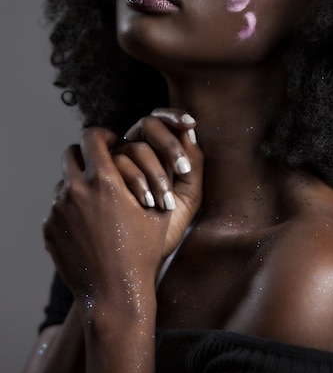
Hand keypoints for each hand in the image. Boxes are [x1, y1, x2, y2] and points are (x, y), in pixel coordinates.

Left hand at [43, 110, 202, 313]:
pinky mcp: (49, 229)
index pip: (93, 136)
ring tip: (97, 196)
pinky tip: (88, 224)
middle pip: (71, 152)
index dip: (103, 135)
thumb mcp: (157, 209)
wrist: (116, 294)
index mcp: (104, 180)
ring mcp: (58, 210)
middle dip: (86, 154)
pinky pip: (56, 207)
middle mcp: (76, 190)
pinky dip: (70, 208)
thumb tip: (150, 149)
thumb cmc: (144, 251)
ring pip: (62, 180)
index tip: (111, 142)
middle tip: (102, 164)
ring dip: (78, 181)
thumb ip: (150, 174)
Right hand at [112, 107, 202, 257]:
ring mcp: (115, 163)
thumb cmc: (171, 225)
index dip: (174, 116)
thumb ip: (192, 162)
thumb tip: (190, 131)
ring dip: (155, 171)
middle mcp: (134, 150)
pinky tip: (148, 203)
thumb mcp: (189, 194)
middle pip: (146, 125)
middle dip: (167, 144)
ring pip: (132, 148)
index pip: (162, 120)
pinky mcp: (100, 181)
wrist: (147, 257)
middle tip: (183, 169)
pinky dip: (136, 181)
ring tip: (168, 201)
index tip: (190, 124)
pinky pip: (114, 166)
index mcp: (157, 148)